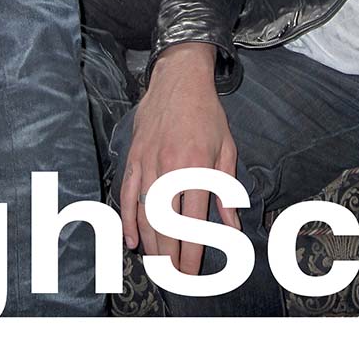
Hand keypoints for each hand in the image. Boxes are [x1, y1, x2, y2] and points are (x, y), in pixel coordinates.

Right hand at [119, 42, 241, 272]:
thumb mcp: (227, 150)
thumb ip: (227, 191)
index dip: (191, 250)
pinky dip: (127, 220)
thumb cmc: (208, 116)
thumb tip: (231, 226)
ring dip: (149, 244)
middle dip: (168, 256)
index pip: (192, 221)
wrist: (179, 80)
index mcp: (196, 168)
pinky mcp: (133, 158)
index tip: (191, 272)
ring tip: (156, 267)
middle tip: (172, 279)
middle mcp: (169, 169)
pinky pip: (128, 195)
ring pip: (144, 214)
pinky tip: (131, 242)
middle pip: (165, 224)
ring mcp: (147, 164)